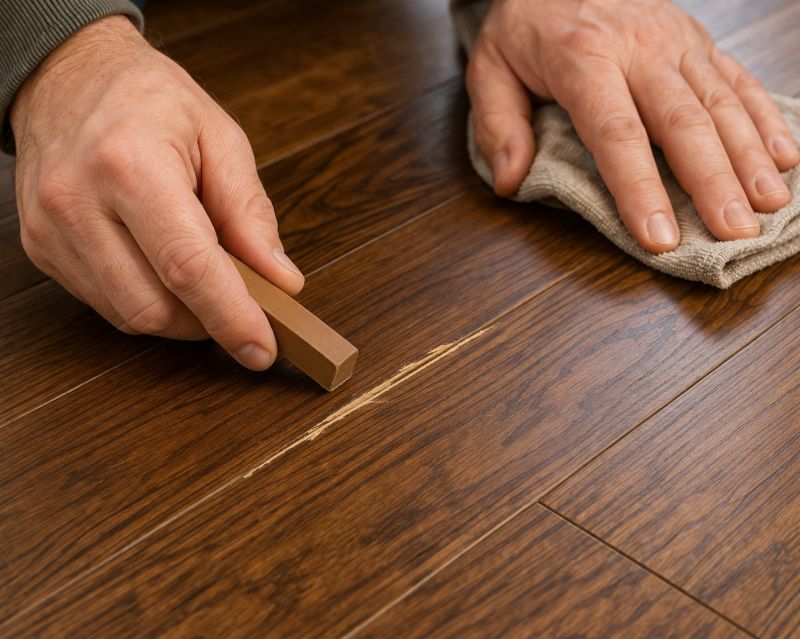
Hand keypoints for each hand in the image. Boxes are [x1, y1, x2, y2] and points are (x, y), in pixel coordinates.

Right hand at [11, 15, 303, 369]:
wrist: (66, 75)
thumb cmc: (149, 98)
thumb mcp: (220, 137)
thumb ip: (251, 214)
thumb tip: (280, 280)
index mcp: (131, 165)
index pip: (188, 267)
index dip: (231, 318)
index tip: (263, 350)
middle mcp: (79, 202)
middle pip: (154, 307)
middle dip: (208, 322)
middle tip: (241, 302)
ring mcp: (51, 230)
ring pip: (129, 316)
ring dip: (179, 316)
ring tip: (201, 275)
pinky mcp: (41, 248)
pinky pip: (105, 303)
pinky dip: (147, 300)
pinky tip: (160, 267)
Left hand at [467, 0, 799, 252]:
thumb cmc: (525, 27)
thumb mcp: (489, 70)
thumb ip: (498, 126)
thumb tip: (513, 181)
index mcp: (583, 58)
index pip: (616, 133)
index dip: (640, 189)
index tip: (659, 238)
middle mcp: (639, 47)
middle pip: (682, 122)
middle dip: (712, 183)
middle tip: (733, 234)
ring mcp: (676, 40)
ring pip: (720, 102)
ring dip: (748, 157)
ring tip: (768, 207)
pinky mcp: (698, 40)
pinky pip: (737, 80)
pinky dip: (764, 120)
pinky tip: (783, 158)